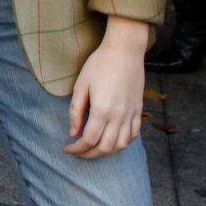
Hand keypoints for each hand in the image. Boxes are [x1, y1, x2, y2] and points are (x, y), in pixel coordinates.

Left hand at [64, 16, 148, 158]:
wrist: (125, 51)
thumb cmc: (99, 64)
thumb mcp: (81, 85)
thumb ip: (76, 111)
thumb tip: (72, 133)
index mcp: (102, 110)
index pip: (89, 140)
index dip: (76, 149)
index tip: (67, 149)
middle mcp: (119, 116)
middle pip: (105, 147)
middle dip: (89, 155)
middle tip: (78, 152)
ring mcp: (132, 114)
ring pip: (121, 145)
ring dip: (106, 152)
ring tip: (93, 149)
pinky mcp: (139, 110)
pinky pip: (133, 135)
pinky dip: (122, 143)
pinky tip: (112, 140)